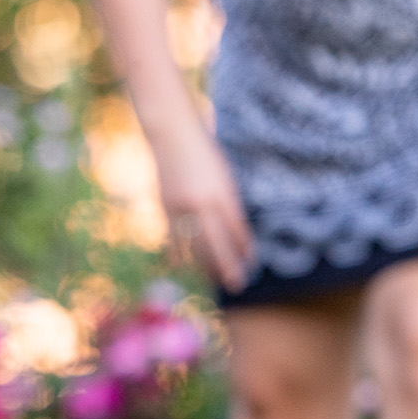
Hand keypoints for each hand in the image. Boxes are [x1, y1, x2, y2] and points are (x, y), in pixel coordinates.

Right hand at [152, 125, 252, 291]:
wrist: (171, 134)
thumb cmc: (203, 151)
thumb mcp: (222, 174)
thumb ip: (227, 201)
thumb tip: (233, 230)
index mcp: (221, 193)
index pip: (237, 229)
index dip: (245, 247)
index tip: (252, 262)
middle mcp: (201, 203)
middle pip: (217, 244)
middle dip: (228, 266)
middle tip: (237, 284)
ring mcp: (180, 207)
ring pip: (194, 245)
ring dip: (206, 265)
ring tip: (215, 279)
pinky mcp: (165, 207)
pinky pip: (174, 238)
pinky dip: (180, 254)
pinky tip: (184, 266)